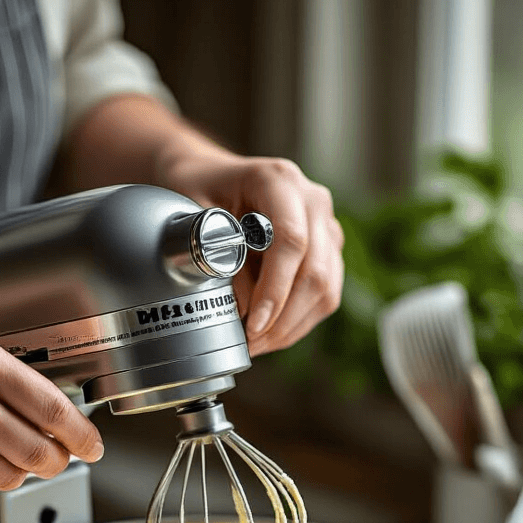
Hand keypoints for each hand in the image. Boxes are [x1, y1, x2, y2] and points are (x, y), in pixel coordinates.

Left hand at [160, 149, 344, 356]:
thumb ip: (215, 255)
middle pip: (315, 271)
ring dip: (292, 326)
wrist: (212, 177)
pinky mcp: (329, 251)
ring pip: (326, 289)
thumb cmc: (199, 192)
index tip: (253, 325)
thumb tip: (240, 306)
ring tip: (257, 345)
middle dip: (283, 318)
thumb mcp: (193, 215)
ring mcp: (326, 226)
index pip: (291, 240)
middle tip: (250, 344)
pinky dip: (299, 322)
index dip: (275, 289)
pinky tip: (271, 334)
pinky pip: (326, 295)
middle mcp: (313, 200)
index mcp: (279, 180)